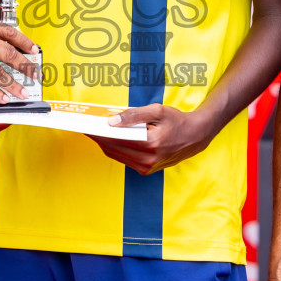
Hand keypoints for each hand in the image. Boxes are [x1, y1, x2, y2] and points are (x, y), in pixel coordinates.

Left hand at [94, 104, 218, 174]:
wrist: (195, 137)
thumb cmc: (176, 121)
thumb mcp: (157, 110)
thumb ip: (134, 115)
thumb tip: (111, 122)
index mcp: (151, 144)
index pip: (117, 138)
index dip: (98, 132)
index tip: (85, 124)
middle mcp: (148, 160)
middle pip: (113, 148)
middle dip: (97, 137)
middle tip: (85, 126)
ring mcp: (147, 168)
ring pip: (116, 155)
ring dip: (104, 143)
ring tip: (93, 131)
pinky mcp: (146, 170)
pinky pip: (124, 159)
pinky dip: (114, 149)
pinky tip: (108, 139)